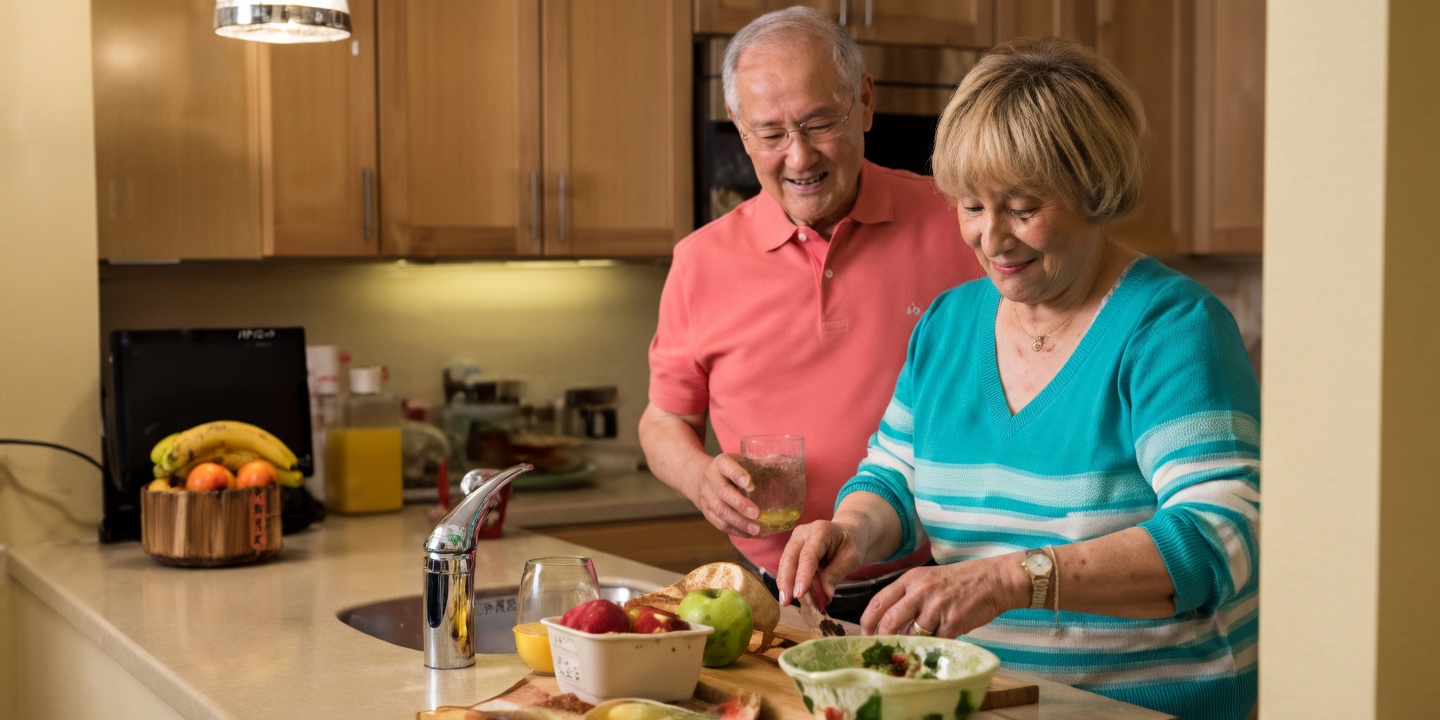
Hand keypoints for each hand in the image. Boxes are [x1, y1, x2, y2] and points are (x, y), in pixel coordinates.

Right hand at [688, 453, 762, 536]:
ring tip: (756, 529)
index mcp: (721, 463)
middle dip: (740, 504)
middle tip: (756, 513)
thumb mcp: (740, 461)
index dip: (737, 474)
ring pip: (720, 511)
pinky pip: (720, 524)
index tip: (749, 483)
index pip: (727, 466)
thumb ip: (758, 464)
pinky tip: (749, 534)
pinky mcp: (707, 513)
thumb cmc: (730, 470)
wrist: (701, 479)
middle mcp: (711, 479)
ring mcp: (707, 497)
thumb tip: (784, 468)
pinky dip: (735, 530)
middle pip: (722, 492)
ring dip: (739, 522)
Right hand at [775, 520, 867, 606]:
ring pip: (785, 562)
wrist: (849, 532)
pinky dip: (788, 580)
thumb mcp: (851, 559)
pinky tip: (789, 595)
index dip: (803, 575)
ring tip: (786, 602)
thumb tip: (824, 593)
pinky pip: (788, 565)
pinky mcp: (793, 548)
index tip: (799, 594)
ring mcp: (796, 539)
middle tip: (786, 602)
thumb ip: (836, 574)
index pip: (808, 555)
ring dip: (784, 583)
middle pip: (790, 557)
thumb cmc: (851, 544)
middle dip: (786, 581)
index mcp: (821, 531)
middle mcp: (804, 532)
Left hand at [860, 556, 1019, 637]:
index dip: (867, 622)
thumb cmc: (959, 582)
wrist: (994, 580)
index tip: (864, 635)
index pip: (878, 601)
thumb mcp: (928, 579)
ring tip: (911, 650)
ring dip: (909, 646)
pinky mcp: (953, 622)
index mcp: (911, 579)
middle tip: (882, 650)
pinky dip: (931, 648)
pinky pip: (934, 642)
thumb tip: (887, 624)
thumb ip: (908, 597)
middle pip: (889, 621)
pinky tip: (934, 647)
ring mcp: (937, 606)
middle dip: (882, 640)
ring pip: (911, 635)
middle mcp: (921, 591)